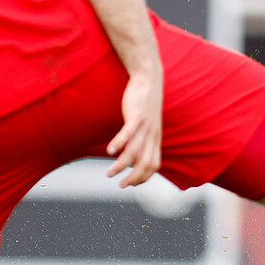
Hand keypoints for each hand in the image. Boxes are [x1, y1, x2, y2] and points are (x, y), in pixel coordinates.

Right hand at [107, 67, 162, 186]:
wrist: (149, 79)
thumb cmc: (144, 102)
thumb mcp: (147, 122)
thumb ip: (142, 137)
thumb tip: (131, 151)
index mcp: (155, 138)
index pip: (154, 164)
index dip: (144, 177)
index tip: (131, 184)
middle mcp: (152, 134)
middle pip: (146, 163)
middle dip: (134, 178)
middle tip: (121, 186)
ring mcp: (146, 125)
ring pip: (135, 151)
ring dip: (121, 165)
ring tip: (109, 174)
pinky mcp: (137, 114)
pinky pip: (129, 132)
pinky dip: (120, 143)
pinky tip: (110, 152)